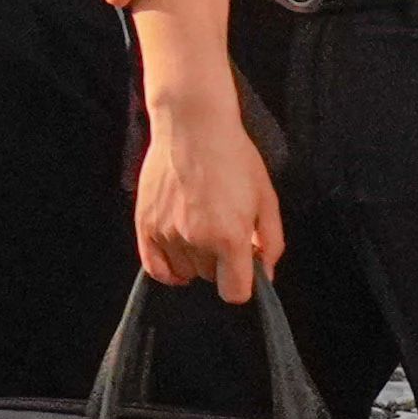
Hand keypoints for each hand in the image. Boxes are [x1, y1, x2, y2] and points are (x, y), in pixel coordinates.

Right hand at [133, 100, 281, 301]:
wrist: (193, 126)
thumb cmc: (234, 158)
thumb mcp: (266, 199)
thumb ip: (271, 243)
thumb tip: (264, 274)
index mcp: (229, 237)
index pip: (235, 292)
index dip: (244, 283)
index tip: (244, 265)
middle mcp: (196, 240)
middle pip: (210, 277)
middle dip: (221, 262)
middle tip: (223, 231)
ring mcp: (167, 233)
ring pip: (185, 271)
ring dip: (196, 259)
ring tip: (200, 228)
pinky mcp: (145, 224)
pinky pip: (154, 267)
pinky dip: (168, 271)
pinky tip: (178, 257)